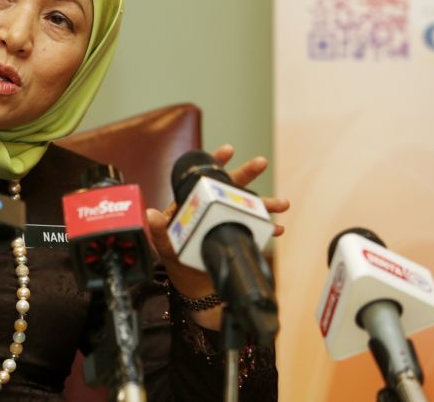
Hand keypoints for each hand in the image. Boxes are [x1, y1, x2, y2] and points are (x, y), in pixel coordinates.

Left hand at [145, 144, 290, 300]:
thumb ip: (159, 230)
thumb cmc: (175, 258)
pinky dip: (267, 228)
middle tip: (261, 162)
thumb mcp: (165, 244)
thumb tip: (150, 214)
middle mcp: (213, 208)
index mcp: (195, 203)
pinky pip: (254, 230)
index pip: (204, 178)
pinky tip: (278, 228)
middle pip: (231, 187)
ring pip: (248, 207)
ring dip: (266, 204)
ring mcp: (226, 221)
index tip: (228, 150)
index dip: (216, 163)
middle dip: (247, 174)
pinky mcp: (236, 236)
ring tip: (283, 204)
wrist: (192, 282)